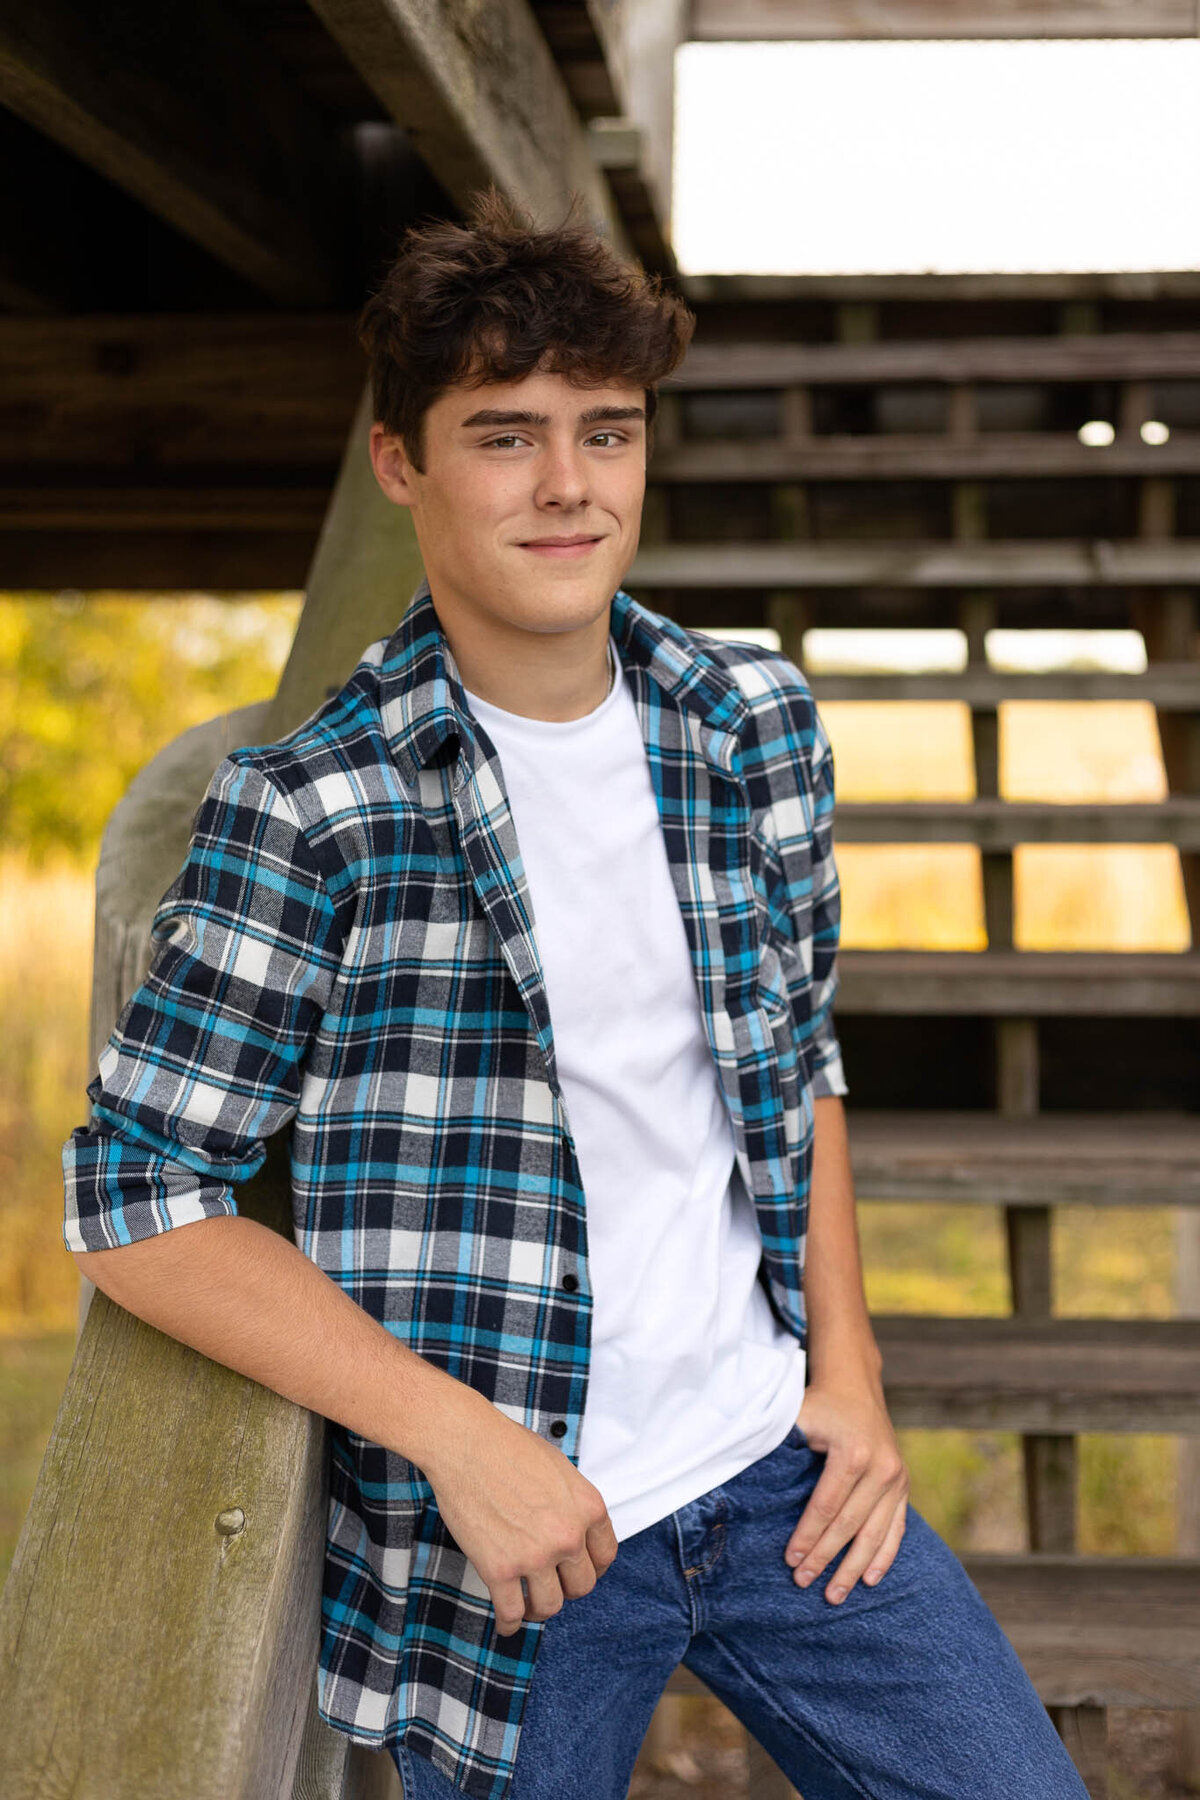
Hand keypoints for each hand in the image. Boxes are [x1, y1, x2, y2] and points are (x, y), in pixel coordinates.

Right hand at [421, 1396, 617, 1637]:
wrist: (467, 1444)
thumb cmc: (508, 1447)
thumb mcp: (560, 1469)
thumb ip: (572, 1504)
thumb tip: (573, 1529)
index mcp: (588, 1508)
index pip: (606, 1555)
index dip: (593, 1568)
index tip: (579, 1572)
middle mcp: (568, 1536)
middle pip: (582, 1586)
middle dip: (567, 1588)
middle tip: (551, 1585)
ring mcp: (535, 1556)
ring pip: (550, 1605)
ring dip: (540, 1608)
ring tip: (529, 1605)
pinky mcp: (500, 1570)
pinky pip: (512, 1613)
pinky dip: (510, 1624)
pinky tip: (507, 1623)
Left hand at [785, 1377, 908, 1604]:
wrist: (855, 1386)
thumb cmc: (819, 1404)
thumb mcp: (797, 1416)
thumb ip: (776, 1442)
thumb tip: (738, 1465)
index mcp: (853, 1453)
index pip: (826, 1507)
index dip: (807, 1536)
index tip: (789, 1561)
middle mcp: (881, 1468)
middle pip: (849, 1525)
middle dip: (825, 1559)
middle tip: (803, 1583)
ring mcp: (897, 1479)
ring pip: (875, 1534)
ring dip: (854, 1569)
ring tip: (834, 1596)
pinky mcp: (904, 1486)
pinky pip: (896, 1528)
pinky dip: (884, 1556)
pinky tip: (869, 1580)